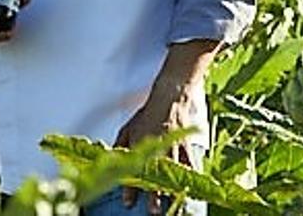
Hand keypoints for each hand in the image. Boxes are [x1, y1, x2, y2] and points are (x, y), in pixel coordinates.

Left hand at [113, 76, 200, 212]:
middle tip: (153, 210)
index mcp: (137, 141)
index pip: (132, 169)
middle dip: (154, 193)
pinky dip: (190, 177)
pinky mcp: (186, 143)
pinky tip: (191, 190)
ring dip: (172, 188)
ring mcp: (172, 144)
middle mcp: (155, 144)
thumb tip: (111, 163)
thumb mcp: (127, 128)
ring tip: (172, 204)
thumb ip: (119, 146)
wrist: (170, 97)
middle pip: (154, 174)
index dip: (129, 186)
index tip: (128, 203)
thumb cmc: (146, 115)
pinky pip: (190, 163)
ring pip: (172, 171)